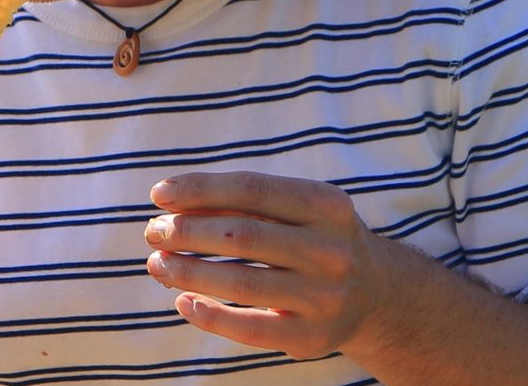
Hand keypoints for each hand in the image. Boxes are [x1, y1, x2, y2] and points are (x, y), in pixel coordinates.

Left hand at [143, 171, 394, 359]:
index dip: (200, 189)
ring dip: (187, 272)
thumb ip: (237, 202)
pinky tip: (183, 301)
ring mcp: (326, 298)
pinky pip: (250, 328)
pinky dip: (210, 315)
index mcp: (327, 205)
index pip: (251, 189)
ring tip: (157, 263)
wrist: (374, 294)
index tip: (158, 194)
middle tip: (153, 232)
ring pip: (241, 282)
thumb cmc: (310, 238)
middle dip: (186, 231)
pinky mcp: (313, 338)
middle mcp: (333, 251)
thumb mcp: (292, 209)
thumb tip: (168, 202)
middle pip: (242, 235)